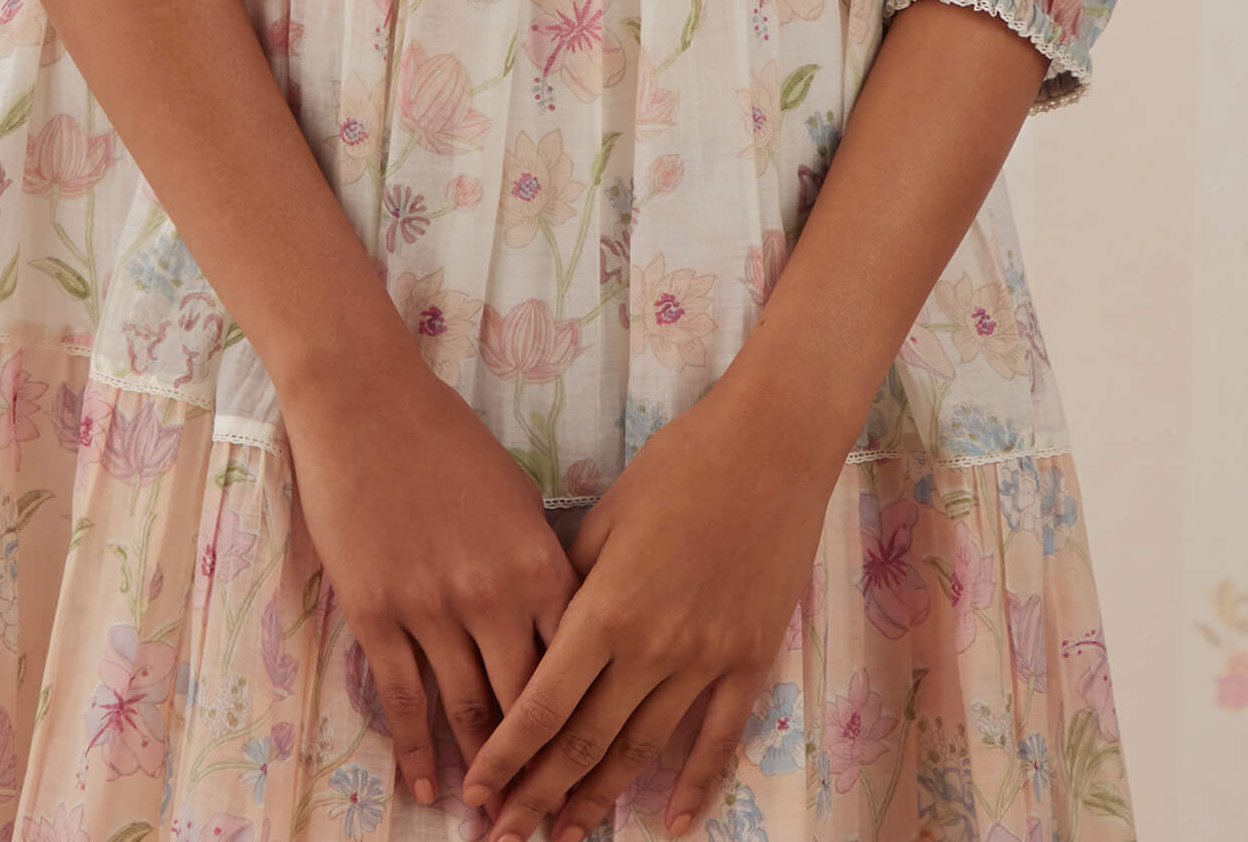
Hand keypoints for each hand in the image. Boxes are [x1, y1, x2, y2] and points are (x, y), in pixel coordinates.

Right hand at [281, 347, 582, 813]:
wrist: (366, 400)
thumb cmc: (447, 440)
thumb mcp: (516, 497)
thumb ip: (540, 566)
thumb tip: (560, 630)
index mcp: (538, 562)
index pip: (576, 665)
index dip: (587, 725)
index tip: (596, 772)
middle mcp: (492, 594)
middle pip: (527, 703)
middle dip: (539, 769)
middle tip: (546, 821)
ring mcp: (431, 607)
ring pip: (465, 711)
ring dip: (482, 773)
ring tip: (495, 821)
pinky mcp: (377, 611)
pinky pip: (403, 697)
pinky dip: (416, 750)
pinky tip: (426, 788)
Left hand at [457, 382, 839, 841]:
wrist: (770, 445)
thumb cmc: (680, 464)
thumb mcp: (607, 513)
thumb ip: (571, 579)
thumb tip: (539, 630)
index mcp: (605, 607)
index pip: (541, 705)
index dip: (505, 757)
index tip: (476, 794)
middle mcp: (651, 648)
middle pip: (584, 742)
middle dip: (538, 795)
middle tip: (504, 836)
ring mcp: (705, 660)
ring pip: (641, 751)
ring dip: (598, 799)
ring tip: (564, 836)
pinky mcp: (750, 660)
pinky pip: (717, 739)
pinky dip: (694, 787)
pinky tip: (672, 823)